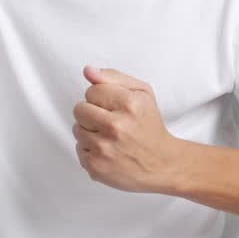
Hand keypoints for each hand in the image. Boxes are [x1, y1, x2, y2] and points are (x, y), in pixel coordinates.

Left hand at [73, 66, 180, 193]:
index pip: (91, 91)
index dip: (102, 98)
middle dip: (92, 113)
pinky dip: (90, 150)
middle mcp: (116, 126)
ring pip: (77, 129)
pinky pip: (78, 149)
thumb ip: (113, 77)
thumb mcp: (142, 93)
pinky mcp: (95, 167)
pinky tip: (108, 151)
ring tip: (110, 137)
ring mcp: (104, 149)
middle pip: (79, 109)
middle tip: (110, 122)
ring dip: (90, 132)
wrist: (162, 164)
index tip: (114, 108)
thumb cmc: (149, 126)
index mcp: (129, 104)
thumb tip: (87, 71)